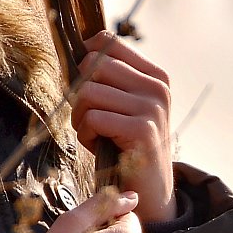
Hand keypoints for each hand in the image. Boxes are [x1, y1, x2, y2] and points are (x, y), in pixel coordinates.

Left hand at [73, 32, 175, 222]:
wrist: (151, 190)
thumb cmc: (127, 144)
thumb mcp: (124, 105)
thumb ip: (108, 79)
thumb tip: (75, 52)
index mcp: (155, 74)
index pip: (107, 41)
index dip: (84, 58)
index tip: (84, 84)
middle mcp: (157, 86)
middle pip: (93, 65)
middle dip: (79, 93)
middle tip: (88, 117)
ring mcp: (152, 107)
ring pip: (89, 92)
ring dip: (80, 117)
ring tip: (93, 133)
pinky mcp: (142, 129)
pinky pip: (94, 117)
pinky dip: (85, 134)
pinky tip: (97, 145)